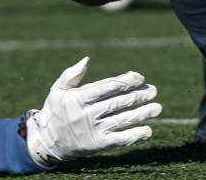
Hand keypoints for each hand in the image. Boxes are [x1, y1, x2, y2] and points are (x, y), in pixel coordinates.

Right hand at [24, 57, 160, 167]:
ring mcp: (94, 131)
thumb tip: (87, 59)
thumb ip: (72, 74)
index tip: (140, 77)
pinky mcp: (98, 145)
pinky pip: (119, 140)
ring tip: (157, 108)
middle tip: (153, 90)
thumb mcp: (57, 89)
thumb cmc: (55, 111)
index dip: (125, 81)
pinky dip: (134, 135)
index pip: (106, 87)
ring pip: (122, 120)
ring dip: (142, 114)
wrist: (48, 142)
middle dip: (137, 96)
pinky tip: (148, 130)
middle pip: (118, 103)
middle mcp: (87, 115)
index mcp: (78, 98)